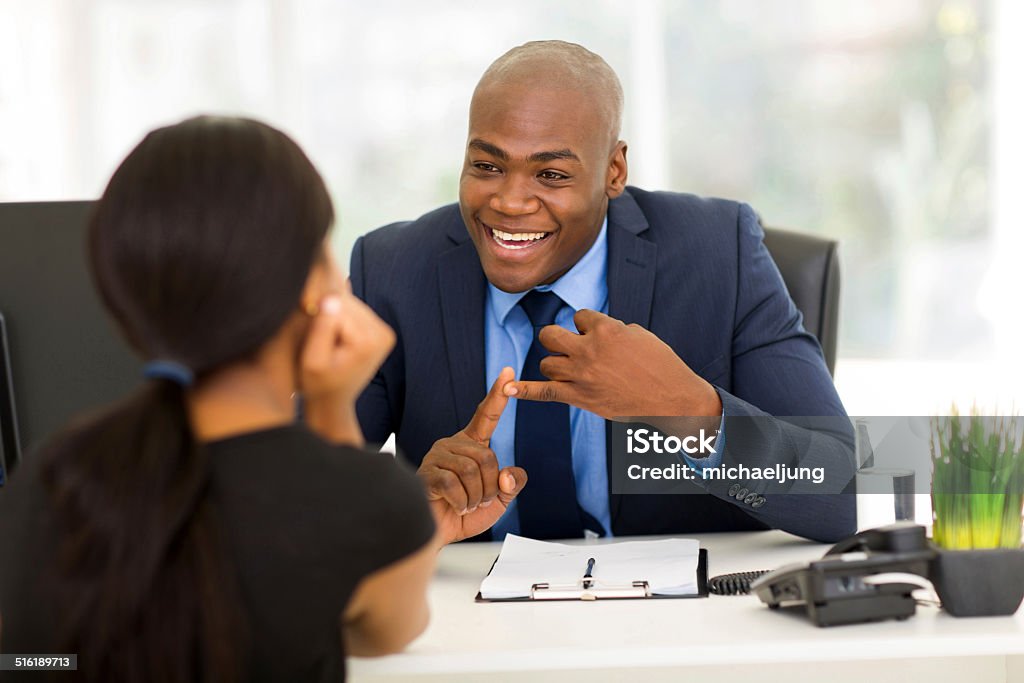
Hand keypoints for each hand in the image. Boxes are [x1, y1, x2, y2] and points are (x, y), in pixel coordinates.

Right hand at [300, 287, 395, 443]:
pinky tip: (337, 338)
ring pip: (349, 303)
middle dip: (327, 316)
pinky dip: (341, 319)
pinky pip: (354, 310)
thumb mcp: (312, 361)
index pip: (335, 307)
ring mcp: (385, 331)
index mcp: (368, 342)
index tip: (316, 343)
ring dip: (333, 316)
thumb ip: (320, 329)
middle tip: (322, 343)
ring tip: (329, 342)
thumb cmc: (318, 384)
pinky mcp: (381, 330)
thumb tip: (330, 299)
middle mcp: (383, 334)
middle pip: (345, 302)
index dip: (318, 320)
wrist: (332, 399)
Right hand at [418, 367, 527, 543]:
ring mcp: (437, 457)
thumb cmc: (462, 515)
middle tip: (480, 500)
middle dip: (491, 486)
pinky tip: (454, 507)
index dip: (498, 395)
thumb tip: (509, 474)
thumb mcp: (498, 500)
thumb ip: (511, 484)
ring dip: (476, 496)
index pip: (486, 415)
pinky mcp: (426, 473)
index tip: (508, 373)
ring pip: (472, 470)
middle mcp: (452, 444)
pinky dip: (461, 503)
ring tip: (466, 505)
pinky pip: (453, 484)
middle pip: (487, 456)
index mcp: (470, 445)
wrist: (437, 537)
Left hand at [504, 310, 721, 419]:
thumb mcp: (639, 334)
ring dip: (556, 363)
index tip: (600, 337)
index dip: (588, 326)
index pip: (579, 316)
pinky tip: (507, 388)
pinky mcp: (580, 398)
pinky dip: (524, 391)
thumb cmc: (661, 364)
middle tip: (571, 347)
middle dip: (558, 338)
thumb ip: (611, 329)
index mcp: (605, 329)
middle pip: (551, 335)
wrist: (672, 400)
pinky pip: (544, 392)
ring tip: (571, 370)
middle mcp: (588, 350)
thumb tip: (593, 331)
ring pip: (547, 362)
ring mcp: (581, 375)